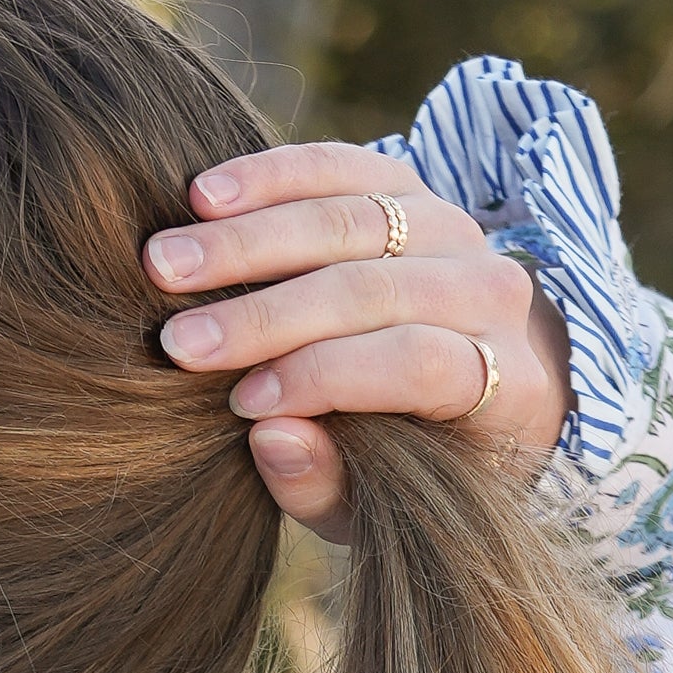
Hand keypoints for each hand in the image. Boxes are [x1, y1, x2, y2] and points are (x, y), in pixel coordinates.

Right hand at [145, 141, 569, 537]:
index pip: (416, 362)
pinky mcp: (413, 188)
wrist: (476, 388)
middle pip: (372, 288)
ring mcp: (455, 230)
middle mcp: (492, 294)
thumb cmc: (412, 466)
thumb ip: (329, 484)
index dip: (326, 378)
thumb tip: (269, 435)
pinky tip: (202, 196)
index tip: (240, 405)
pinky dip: (270, 176)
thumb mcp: (379, 504)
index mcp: (507, 384)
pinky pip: (342, 167)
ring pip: (350, 219)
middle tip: (175, 339)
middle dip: (265, 314)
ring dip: (247, 240)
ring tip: (165, 263)